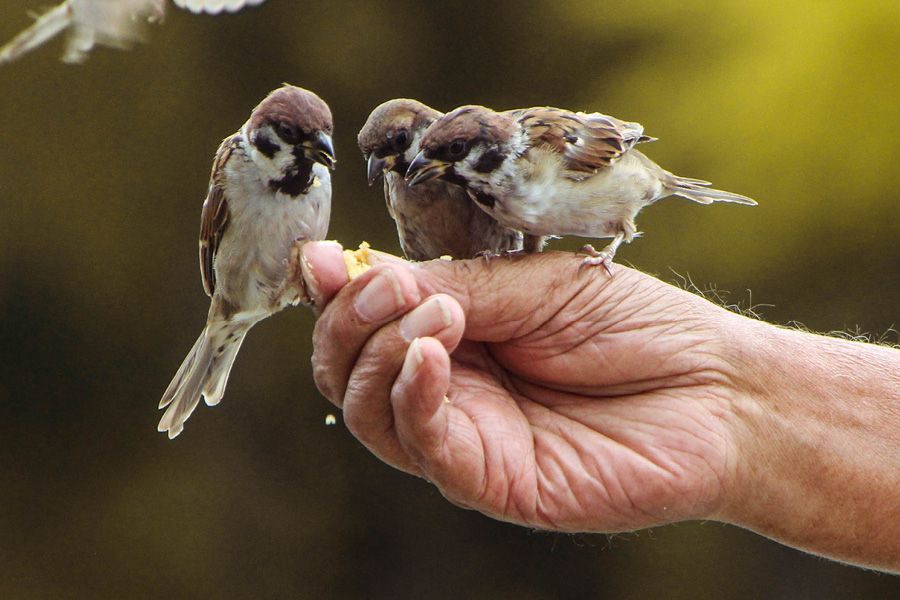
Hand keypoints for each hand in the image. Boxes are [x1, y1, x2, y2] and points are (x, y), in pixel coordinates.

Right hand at [302, 244, 745, 531]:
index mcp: (452, 334)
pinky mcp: (489, 480)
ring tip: (437, 315)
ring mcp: (464, 437)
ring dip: (380, 353)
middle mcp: (446, 388)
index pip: (362, 322)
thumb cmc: (633, 326)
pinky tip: (433, 354)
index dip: (334, 293)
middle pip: (346, 369)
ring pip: (367, 411)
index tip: (322, 260)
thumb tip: (342, 264)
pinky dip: (411, 396)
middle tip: (391, 287)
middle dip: (350, 322)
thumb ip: (445, 284)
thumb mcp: (530, 285)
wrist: (716, 388)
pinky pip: (423, 445)